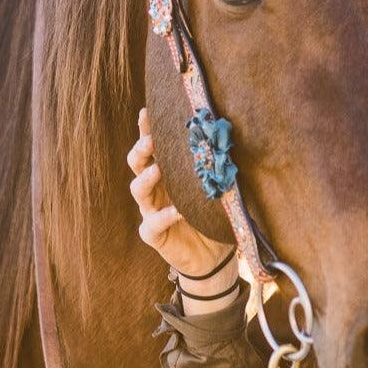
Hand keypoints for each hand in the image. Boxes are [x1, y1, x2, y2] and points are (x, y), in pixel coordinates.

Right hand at [127, 107, 232, 278]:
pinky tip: (176, 213)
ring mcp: (151, 211)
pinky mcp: (153, 235)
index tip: (147, 112)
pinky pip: (151, 225)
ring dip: (146, 178)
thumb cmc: (214, 216)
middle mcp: (156, 189)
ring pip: (138, 190)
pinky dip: (161, 217)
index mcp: (168, 174)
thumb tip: (231, 136)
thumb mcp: (216, 187)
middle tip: (151, 141)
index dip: (146, 130)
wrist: (213, 255)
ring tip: (157, 171)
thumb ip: (215, 167)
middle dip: (141, 150)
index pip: (153, 147)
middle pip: (137, 164)